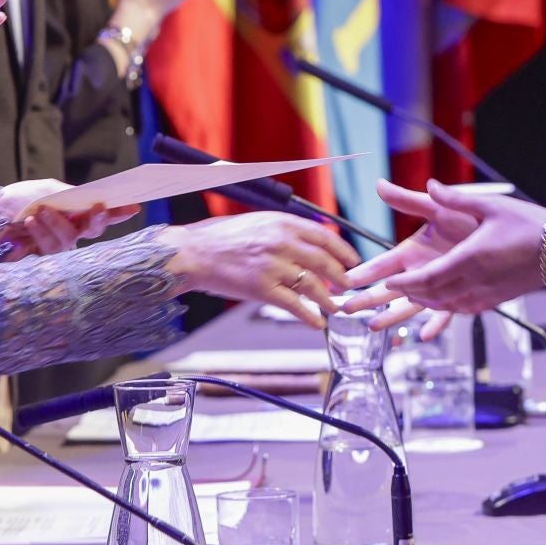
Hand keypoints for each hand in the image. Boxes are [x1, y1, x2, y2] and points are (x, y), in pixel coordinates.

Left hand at [0, 180, 136, 259]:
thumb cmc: (21, 198)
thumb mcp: (45, 190)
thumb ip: (66, 196)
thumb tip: (86, 202)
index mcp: (76, 211)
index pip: (102, 214)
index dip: (118, 213)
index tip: (133, 207)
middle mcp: (72, 230)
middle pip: (92, 230)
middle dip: (97, 218)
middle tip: (97, 206)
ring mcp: (57, 245)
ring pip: (68, 240)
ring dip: (56, 223)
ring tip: (40, 211)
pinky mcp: (41, 257)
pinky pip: (47, 250)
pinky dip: (40, 233)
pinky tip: (30, 221)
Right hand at [159, 212, 359, 328]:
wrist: (193, 253)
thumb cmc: (221, 238)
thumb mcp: (258, 222)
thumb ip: (285, 230)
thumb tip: (312, 243)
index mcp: (282, 222)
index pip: (324, 237)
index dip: (343, 251)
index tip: (352, 262)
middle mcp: (281, 242)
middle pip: (324, 262)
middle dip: (341, 277)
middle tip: (348, 287)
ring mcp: (272, 266)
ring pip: (313, 285)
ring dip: (328, 299)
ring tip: (334, 307)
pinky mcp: (261, 289)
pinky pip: (294, 305)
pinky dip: (310, 316)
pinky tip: (316, 322)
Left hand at [344, 181, 540, 324]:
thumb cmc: (528, 223)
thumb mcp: (489, 206)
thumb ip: (455, 199)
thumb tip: (429, 185)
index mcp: (470, 258)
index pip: (427, 279)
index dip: (404, 284)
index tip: (388, 283)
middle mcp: (476, 281)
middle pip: (433, 296)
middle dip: (409, 295)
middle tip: (390, 292)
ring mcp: (487, 294)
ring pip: (447, 306)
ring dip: (426, 303)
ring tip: (411, 296)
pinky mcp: (497, 300)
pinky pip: (464, 310)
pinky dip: (446, 308)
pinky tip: (441, 302)